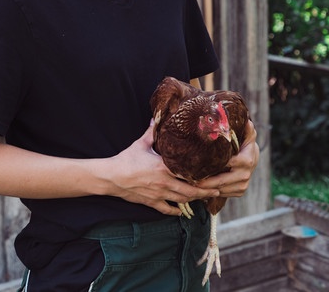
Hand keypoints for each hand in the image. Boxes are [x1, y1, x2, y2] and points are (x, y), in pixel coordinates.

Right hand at [105, 123, 219, 215]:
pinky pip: (167, 209)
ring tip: (205, 198)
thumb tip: (157, 116)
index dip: (202, 175)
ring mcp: (159, 194)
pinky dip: (176, 211)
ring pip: (182, 200)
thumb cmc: (126, 159)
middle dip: (205, 191)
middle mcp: (164, 182)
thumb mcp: (141, 143)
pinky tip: (183, 211)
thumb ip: (152, 132)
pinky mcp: (151, 202)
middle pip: (190, 190)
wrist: (111, 177)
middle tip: (217, 190)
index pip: (188, 173)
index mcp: (164, 167)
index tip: (214, 174)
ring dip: (195, 200)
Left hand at [197, 120, 259, 197]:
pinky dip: (211, 192)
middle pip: (221, 181)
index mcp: (246, 160)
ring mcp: (243, 185)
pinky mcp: (239, 192)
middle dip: (204, 182)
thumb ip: (246, 128)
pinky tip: (200, 187)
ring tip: (191, 183)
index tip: (196, 166)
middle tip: (189, 179)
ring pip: (220, 190)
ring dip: (205, 189)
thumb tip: (246, 121)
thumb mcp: (247, 134)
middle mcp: (245, 175)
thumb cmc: (245, 143)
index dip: (211, 166)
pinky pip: (223, 193)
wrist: (252, 158)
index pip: (226, 164)